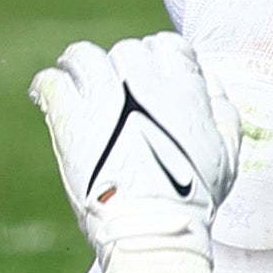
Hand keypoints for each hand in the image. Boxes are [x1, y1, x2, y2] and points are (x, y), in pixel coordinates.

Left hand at [32, 35, 239, 272]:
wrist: (154, 226)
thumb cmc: (193, 195)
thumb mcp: (227, 151)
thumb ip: (221, 108)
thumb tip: (208, 80)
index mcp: (185, 87)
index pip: (167, 45)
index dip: (157, 57)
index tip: (148, 78)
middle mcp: (144, 82)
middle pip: (126, 50)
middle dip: (119, 67)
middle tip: (111, 89)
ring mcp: (104, 98)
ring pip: (84, 57)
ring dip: (79, 66)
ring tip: (74, 82)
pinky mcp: (71, 119)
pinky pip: (51, 82)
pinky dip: (47, 84)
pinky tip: (45, 96)